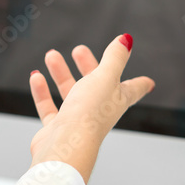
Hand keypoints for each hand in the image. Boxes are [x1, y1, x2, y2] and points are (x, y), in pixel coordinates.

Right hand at [29, 34, 153, 183]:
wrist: (65, 145)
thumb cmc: (89, 113)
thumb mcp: (105, 77)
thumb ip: (115, 57)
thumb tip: (127, 39)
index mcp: (117, 100)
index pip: (133, 89)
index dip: (140, 83)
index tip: (148, 82)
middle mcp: (99, 111)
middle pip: (96, 84)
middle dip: (89, 66)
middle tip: (79, 50)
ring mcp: (77, 121)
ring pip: (70, 92)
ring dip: (61, 73)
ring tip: (51, 55)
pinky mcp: (57, 128)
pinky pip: (50, 107)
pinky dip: (43, 91)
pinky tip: (36, 77)